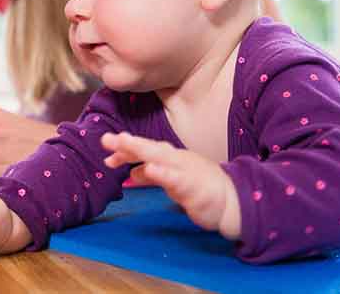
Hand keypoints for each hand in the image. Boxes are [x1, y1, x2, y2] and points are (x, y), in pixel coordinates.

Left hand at [102, 132, 240, 238]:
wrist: (233, 200)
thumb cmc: (201, 187)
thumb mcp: (172, 179)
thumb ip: (152, 175)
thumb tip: (131, 172)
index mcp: (170, 157)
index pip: (144, 150)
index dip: (125, 149)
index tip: (105, 149)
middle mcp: (176, 159)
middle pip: (149, 147)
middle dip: (127, 143)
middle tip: (106, 139)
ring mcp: (186, 170)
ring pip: (161, 157)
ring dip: (141, 150)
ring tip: (123, 144)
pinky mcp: (194, 186)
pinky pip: (177, 179)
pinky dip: (163, 172)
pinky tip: (150, 169)